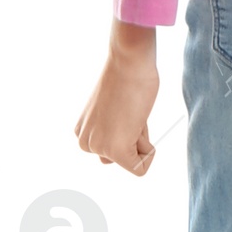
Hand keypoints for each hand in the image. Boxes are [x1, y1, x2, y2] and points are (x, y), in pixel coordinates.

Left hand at [74, 21, 158, 174]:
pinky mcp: (115, 151)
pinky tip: (139, 122)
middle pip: (122, 158)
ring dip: (141, 141)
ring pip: (133, 162)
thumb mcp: (113, 111)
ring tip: (133, 114)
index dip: (128, 132)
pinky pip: (140, 169)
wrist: (128, 62)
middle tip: (130, 112)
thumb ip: (112, 129)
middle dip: (134, 139)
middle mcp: (85, 143)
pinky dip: (150, 151)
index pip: (113, 150)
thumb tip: (122, 136)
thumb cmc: (128, 78)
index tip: (124, 109)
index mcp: (82, 133)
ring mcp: (98, 148)